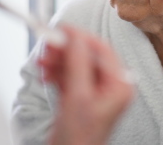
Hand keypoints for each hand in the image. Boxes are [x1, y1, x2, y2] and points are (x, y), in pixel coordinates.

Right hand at [38, 24, 133, 144]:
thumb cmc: (79, 139)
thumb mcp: (78, 97)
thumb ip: (78, 64)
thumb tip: (76, 38)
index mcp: (120, 85)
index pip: (102, 50)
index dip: (81, 37)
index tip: (62, 29)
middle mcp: (111, 86)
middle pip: (87, 56)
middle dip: (65, 51)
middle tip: (48, 46)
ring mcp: (96, 92)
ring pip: (76, 64)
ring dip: (58, 61)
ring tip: (43, 62)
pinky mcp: (82, 97)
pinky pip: (69, 76)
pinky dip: (56, 72)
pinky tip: (45, 73)